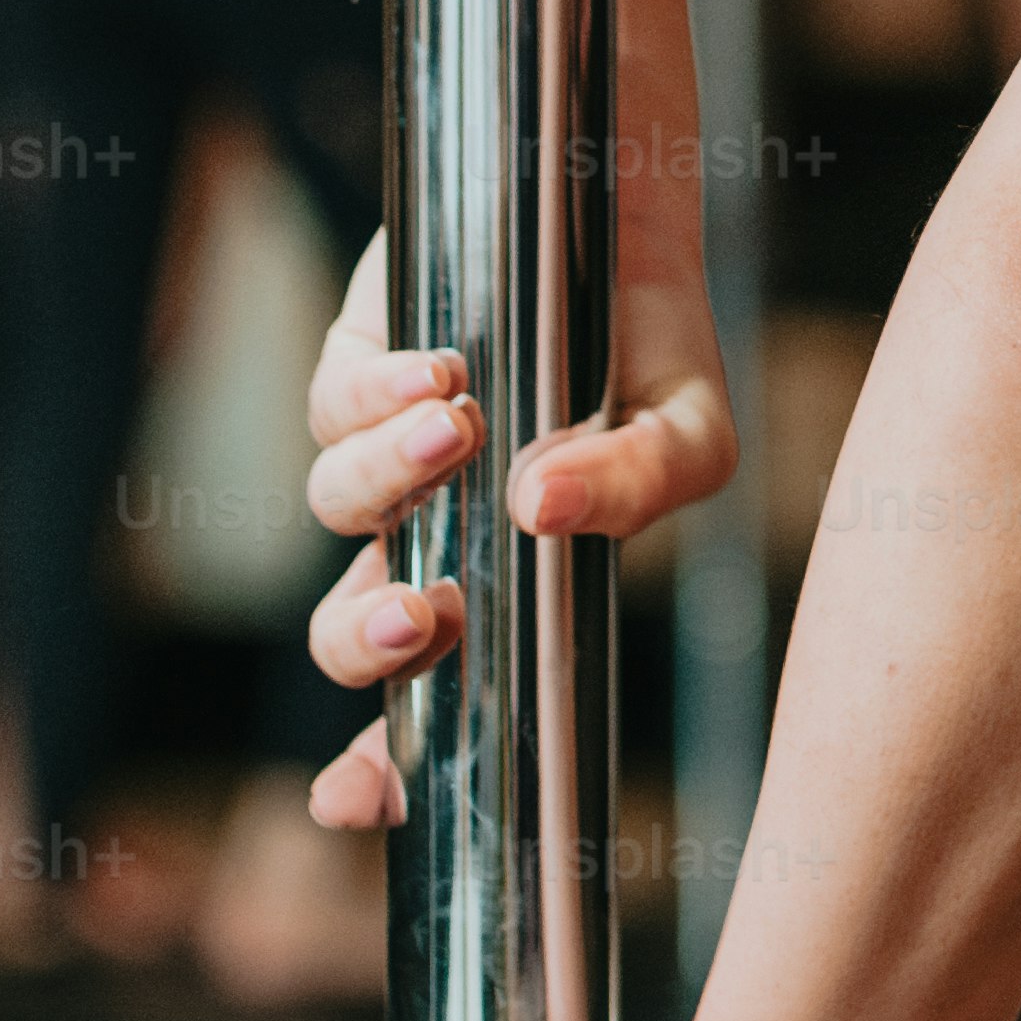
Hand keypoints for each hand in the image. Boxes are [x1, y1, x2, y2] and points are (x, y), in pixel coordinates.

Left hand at [295, 231, 738, 730]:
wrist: (622, 219)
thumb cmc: (656, 353)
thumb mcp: (689, 432)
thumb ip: (637, 486)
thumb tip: (542, 505)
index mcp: (503, 592)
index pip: (428, 707)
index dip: (380, 768)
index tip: (350, 800)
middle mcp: (431, 538)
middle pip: (348, 635)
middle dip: (366, 643)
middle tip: (415, 615)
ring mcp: (383, 455)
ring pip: (336, 505)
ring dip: (388, 479)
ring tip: (461, 428)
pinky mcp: (354, 365)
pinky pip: (331, 404)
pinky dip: (377, 395)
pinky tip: (440, 372)